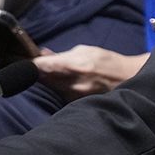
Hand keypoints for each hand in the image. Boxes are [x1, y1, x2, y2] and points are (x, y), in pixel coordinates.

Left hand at [32, 45, 149, 99]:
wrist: (128, 79)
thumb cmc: (108, 62)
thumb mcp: (86, 50)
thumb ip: (63, 54)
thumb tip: (43, 53)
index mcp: (74, 65)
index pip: (42, 67)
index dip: (31, 64)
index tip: (26, 61)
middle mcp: (72, 83)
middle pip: (43, 79)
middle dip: (38, 72)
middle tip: (36, 66)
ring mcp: (74, 96)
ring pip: (50, 87)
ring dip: (48, 80)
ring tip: (55, 73)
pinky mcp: (76, 103)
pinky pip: (60, 94)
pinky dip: (58, 87)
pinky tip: (65, 82)